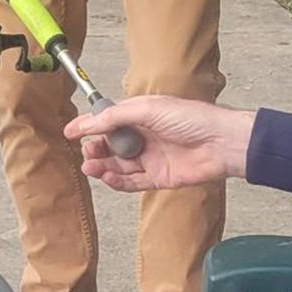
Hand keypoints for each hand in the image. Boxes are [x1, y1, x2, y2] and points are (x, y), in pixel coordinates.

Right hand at [67, 98, 255, 190]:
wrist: (220, 142)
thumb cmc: (192, 118)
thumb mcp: (148, 109)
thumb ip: (116, 116)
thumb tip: (89, 122)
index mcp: (142, 115)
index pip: (108, 121)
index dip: (88, 126)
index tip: (70, 131)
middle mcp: (145, 136)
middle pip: (111, 145)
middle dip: (95, 148)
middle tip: (87, 151)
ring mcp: (152, 158)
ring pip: (119, 165)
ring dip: (102, 166)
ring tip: (91, 166)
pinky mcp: (159, 178)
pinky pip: (132, 182)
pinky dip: (117, 181)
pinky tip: (107, 177)